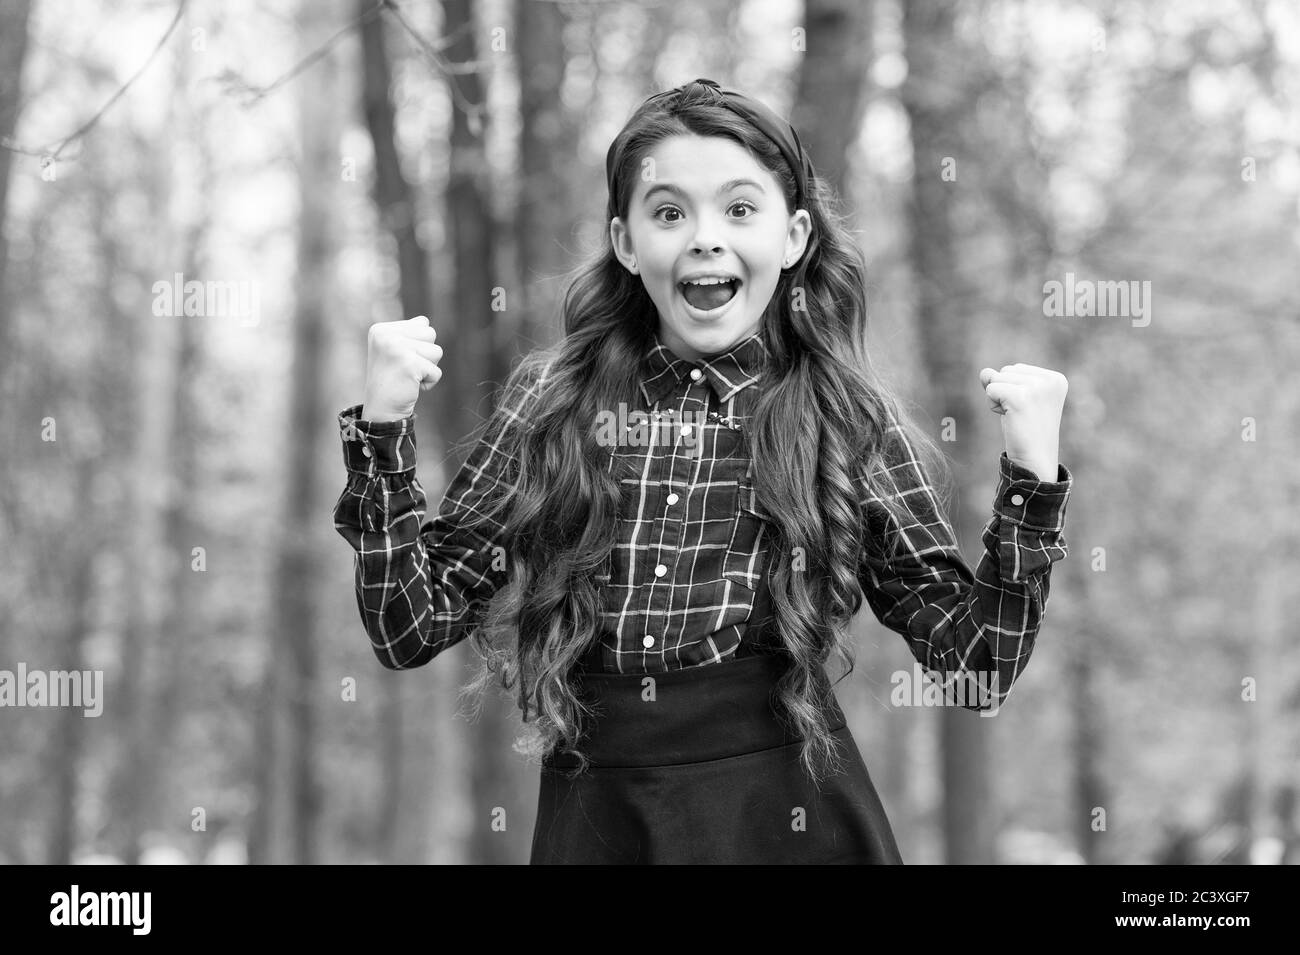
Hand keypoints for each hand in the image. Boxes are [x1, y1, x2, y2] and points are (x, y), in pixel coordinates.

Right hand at [362, 315, 443, 421]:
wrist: (382, 409)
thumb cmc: (393, 380)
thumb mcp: (394, 350)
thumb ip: (409, 333)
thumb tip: (425, 321)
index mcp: (381, 329)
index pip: (422, 323)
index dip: (419, 344)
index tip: (401, 360)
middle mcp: (386, 335)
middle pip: (431, 333)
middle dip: (426, 354)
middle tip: (407, 369)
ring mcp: (396, 348)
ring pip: (437, 351)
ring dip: (429, 367)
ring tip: (410, 376)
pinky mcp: (409, 364)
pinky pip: (436, 371)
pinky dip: (429, 382)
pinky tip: (412, 386)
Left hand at [978, 363, 1067, 481]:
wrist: (1035, 459)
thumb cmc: (1026, 430)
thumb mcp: (1017, 399)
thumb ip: (1001, 380)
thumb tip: (984, 372)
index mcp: (1056, 379)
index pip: (1017, 369)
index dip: (1013, 390)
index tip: (1028, 409)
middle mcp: (1050, 380)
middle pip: (1006, 371)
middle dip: (1005, 393)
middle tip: (1021, 415)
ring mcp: (1037, 388)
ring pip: (996, 379)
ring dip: (998, 399)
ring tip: (1016, 417)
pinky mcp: (1020, 397)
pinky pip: (990, 390)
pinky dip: (993, 405)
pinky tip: (1009, 418)